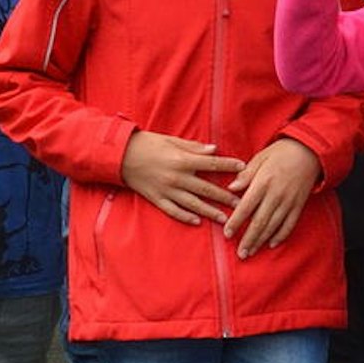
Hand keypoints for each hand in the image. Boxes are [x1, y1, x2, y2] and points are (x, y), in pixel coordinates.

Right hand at [121, 130, 241, 225]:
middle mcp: (177, 177)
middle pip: (206, 189)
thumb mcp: (171, 140)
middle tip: (242, 204)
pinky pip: (174, 211)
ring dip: (211, 212)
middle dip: (225, 197)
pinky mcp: (157, 199)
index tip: (243, 169)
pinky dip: (186, 217)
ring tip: (225, 219)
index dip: (228, 166)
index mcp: (182, 160)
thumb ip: (194, 147)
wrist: (120, 155)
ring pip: (193, 204)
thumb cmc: (147, 144)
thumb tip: (214, 150)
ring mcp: (167, 190)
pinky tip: (197, 222)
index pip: (211, 164)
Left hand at [223, 135, 321, 257]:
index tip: (227, 234)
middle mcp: (276, 195)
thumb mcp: (260, 157)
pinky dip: (280, 236)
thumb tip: (231, 188)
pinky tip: (271, 244)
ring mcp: (289, 202)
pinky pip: (289, 224)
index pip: (246, 206)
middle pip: (259, 222)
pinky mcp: (299, 205)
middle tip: (240, 254)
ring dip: (261, 241)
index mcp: (263, 182)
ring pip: (273, 226)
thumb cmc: (281, 152)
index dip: (236, 222)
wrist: (310, 151)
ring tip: (250, 252)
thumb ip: (245, 175)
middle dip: (248, 239)